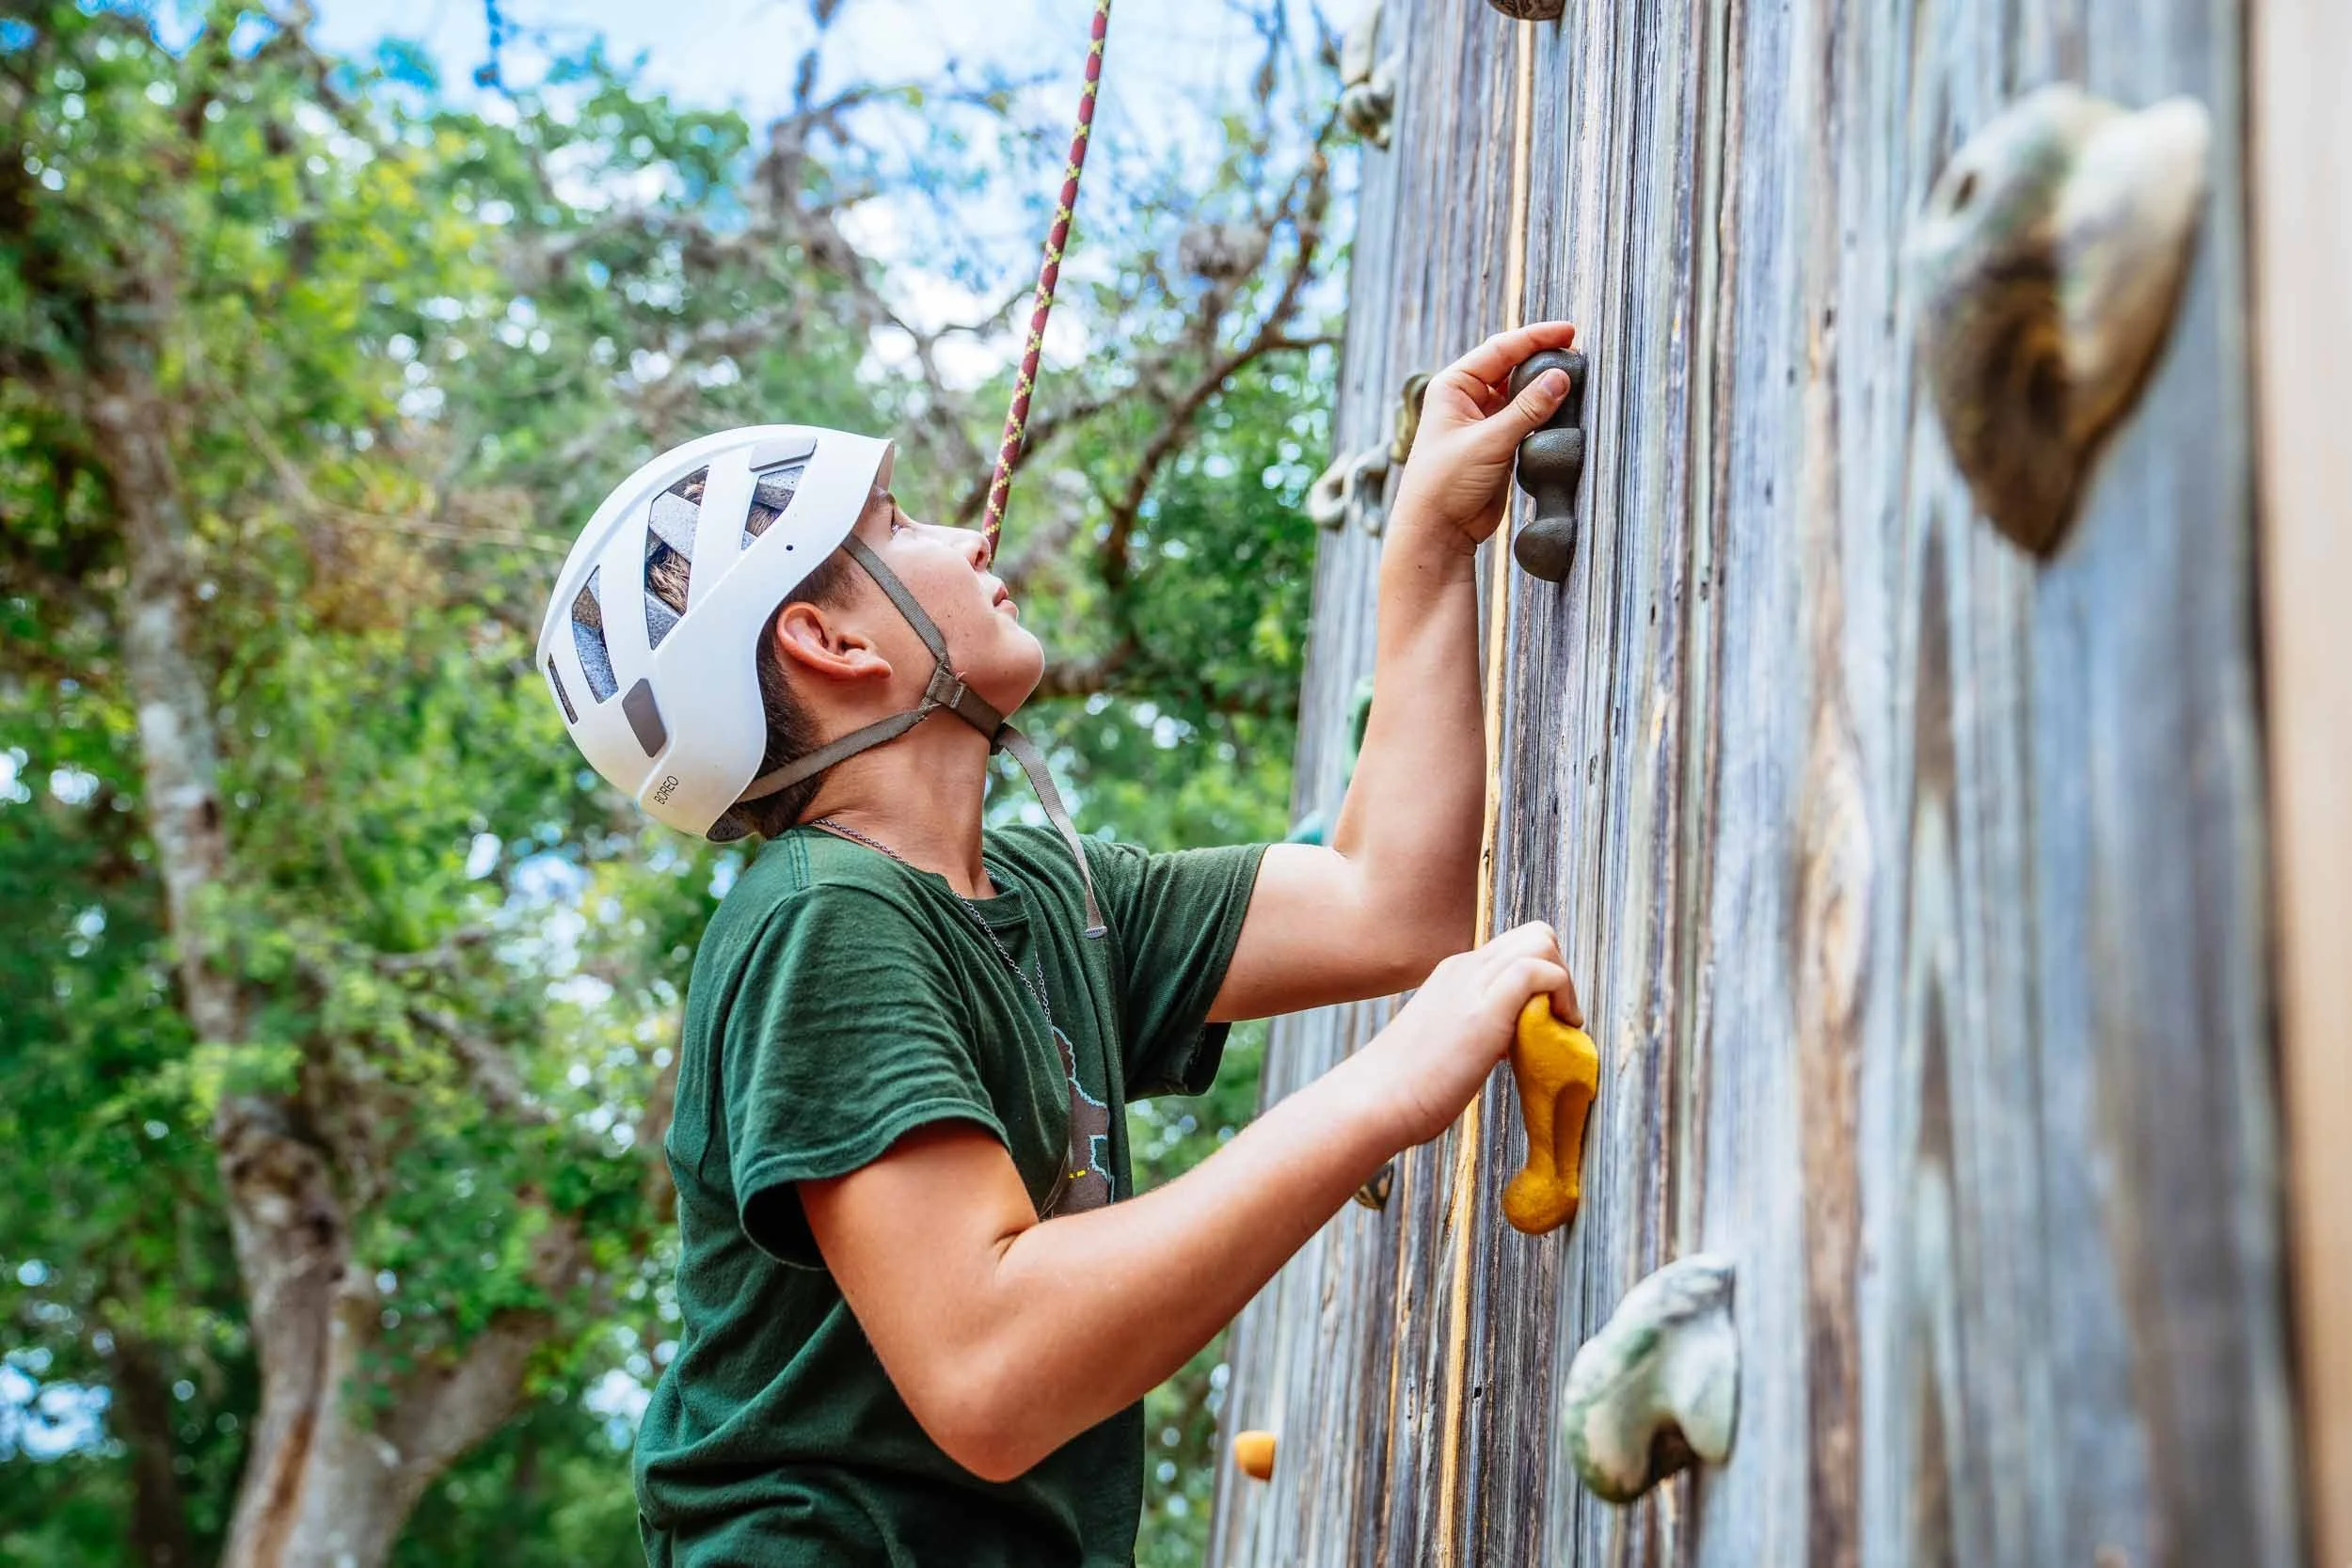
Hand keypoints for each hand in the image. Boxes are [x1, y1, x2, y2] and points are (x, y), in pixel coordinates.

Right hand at [1357, 921, 1580, 1147]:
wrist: (1373, 1100)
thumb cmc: (1406, 1086)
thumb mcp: (1446, 1042)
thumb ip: (1474, 1031)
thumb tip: (1506, 1045)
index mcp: (1454, 973)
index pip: (1516, 946)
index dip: (1543, 974)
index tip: (1545, 1018)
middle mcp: (1463, 967)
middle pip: (1536, 934)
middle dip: (1560, 972)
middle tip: (1558, 1019)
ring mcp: (1471, 983)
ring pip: (1541, 942)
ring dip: (1565, 983)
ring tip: (1560, 1026)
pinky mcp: (1484, 1008)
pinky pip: (1538, 970)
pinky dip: (1562, 993)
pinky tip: (1558, 1030)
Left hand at [1389, 321, 1579, 553]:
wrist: (1437, 531)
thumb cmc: (1446, 483)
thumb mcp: (1490, 441)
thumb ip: (1528, 409)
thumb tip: (1561, 376)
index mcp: (1454, 386)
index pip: (1500, 349)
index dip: (1535, 338)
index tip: (1569, 332)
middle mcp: (1466, 398)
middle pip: (1511, 367)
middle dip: (1542, 359)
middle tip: (1578, 354)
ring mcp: (1482, 421)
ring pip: (1520, 394)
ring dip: (1545, 387)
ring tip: (1577, 378)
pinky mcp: (1497, 444)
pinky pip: (1525, 418)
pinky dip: (1544, 412)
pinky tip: (1566, 408)